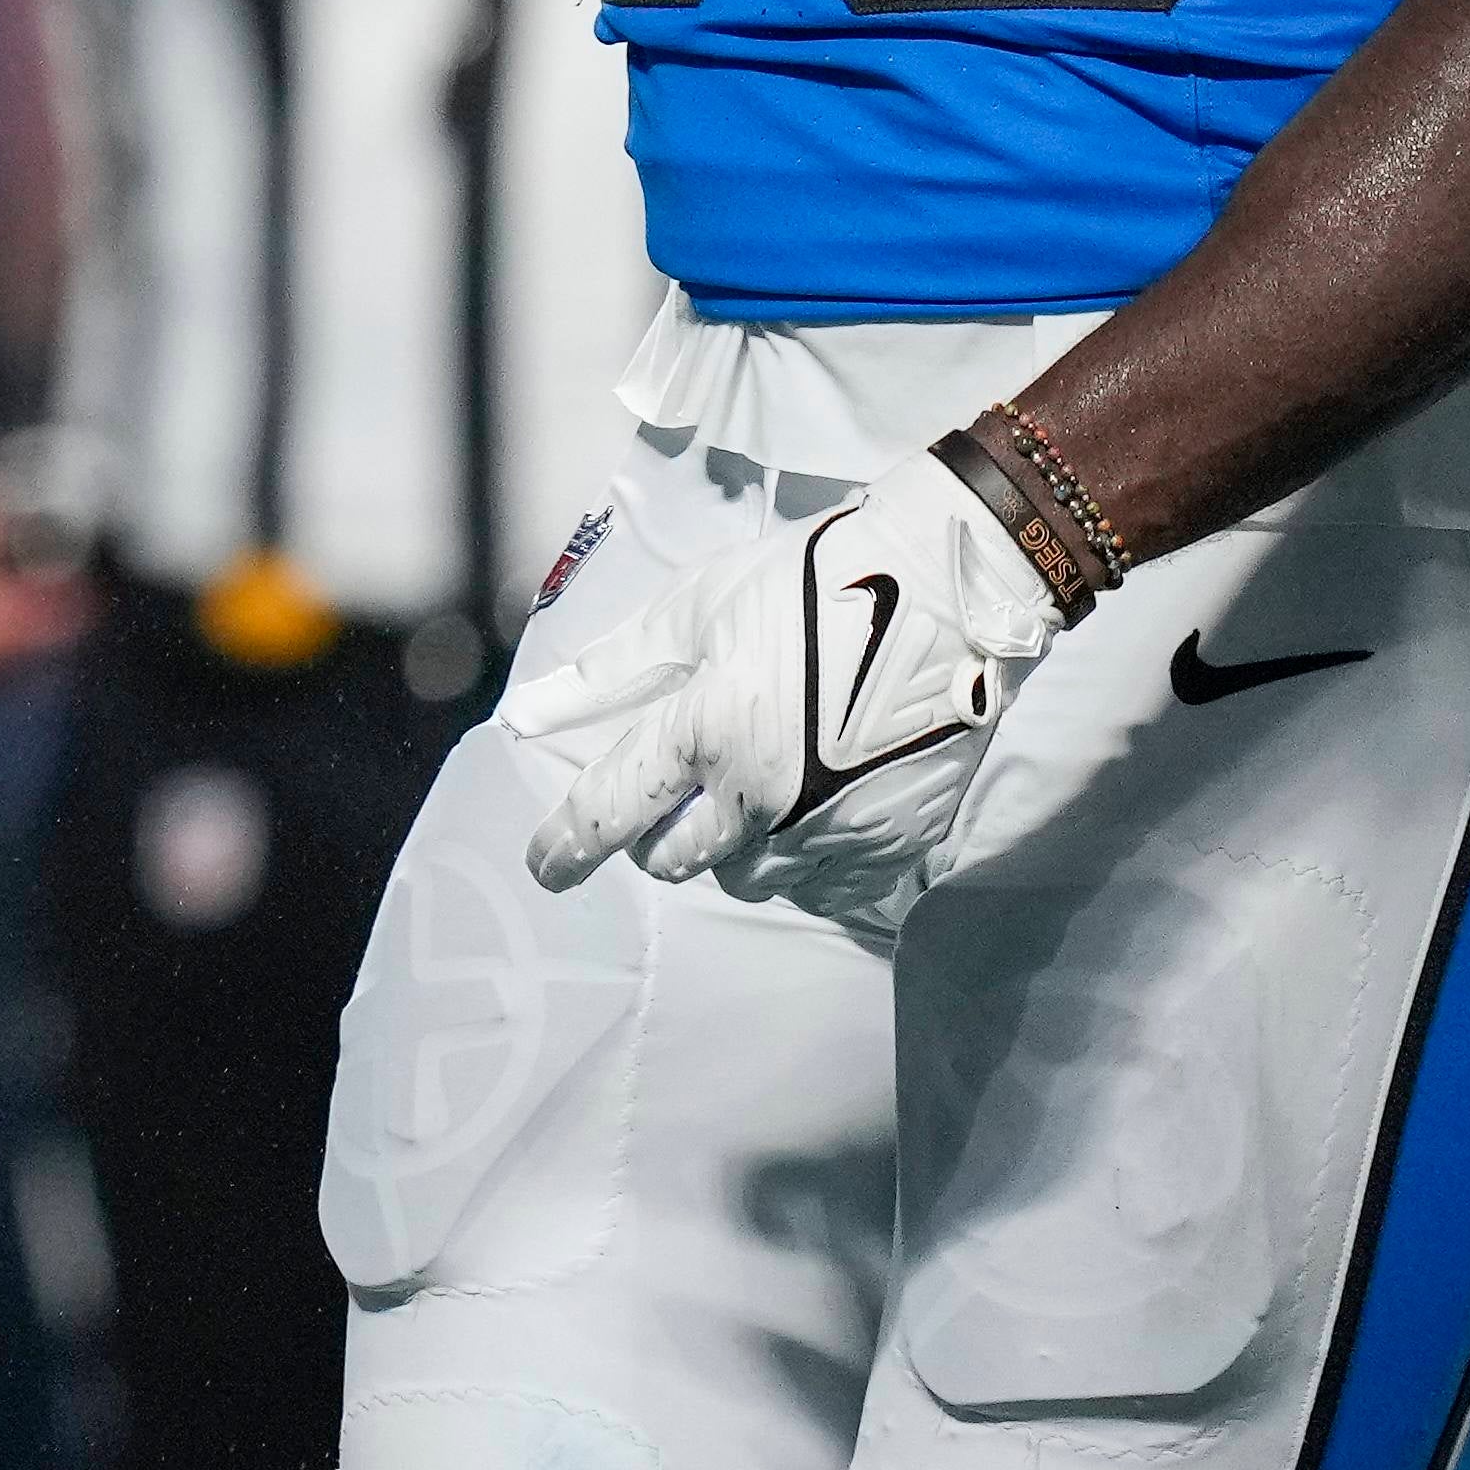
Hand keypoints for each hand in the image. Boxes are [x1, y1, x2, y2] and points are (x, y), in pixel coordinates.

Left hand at [497, 447, 1065, 934]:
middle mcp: (760, 797)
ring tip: (756, 787)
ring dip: (734, 847)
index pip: (609, 812)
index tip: (544, 866)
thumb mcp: (694, 609)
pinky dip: (804, 858)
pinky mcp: (891, 843)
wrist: (945, 590)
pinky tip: (813, 808)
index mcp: (703, 731)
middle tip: (681, 789)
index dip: (565, 846)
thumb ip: (608, 671)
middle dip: (661, 834)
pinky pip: (823, 885)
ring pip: (750, 878)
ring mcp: (830, 828)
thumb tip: (524, 714)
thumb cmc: (807, 584)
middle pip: (677, 860)